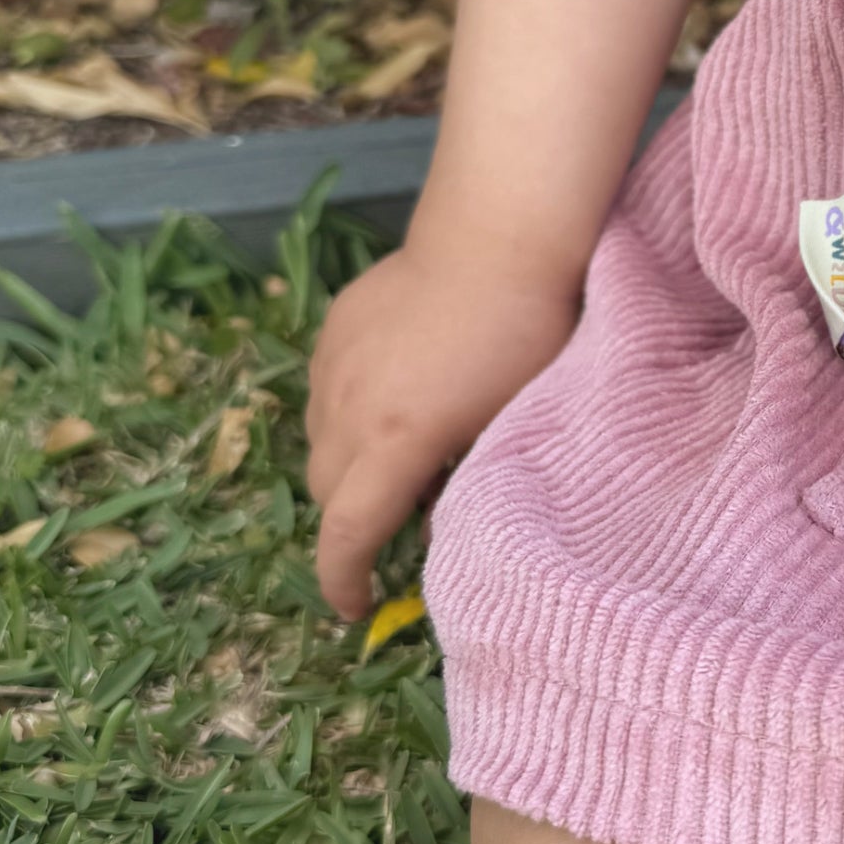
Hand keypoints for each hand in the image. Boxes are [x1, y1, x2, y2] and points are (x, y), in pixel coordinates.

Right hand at [306, 243, 578, 621]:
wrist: (499, 236)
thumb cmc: (525, 334)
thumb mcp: (510, 423)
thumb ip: (469, 482)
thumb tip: (443, 524)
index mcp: (395, 442)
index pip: (347, 535)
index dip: (343, 581)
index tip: (355, 608)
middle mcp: (347, 409)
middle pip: (326, 491)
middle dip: (352, 520)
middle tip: (402, 519)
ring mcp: (334, 362)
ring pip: (319, 439)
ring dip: (348, 464)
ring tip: (403, 454)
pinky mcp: (336, 325)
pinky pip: (326, 389)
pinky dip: (348, 411)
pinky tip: (396, 393)